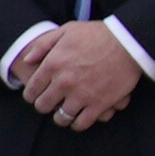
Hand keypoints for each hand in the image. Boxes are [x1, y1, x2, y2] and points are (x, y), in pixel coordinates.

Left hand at [12, 20, 143, 128]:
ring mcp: (81, 95)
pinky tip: (78, 118)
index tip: (35, 96)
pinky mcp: (99, 105)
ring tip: (63, 113)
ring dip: (60, 117)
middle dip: (44, 106)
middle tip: (49, 104)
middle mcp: (63, 82)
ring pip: (61, 118)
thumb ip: (42, 45)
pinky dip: (78, 124)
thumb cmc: (96, 34)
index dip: (31, 95)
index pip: (32, 90)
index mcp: (52, 64)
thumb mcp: (65, 31)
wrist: (127, 42)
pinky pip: (81, 124)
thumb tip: (27, 60)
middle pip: (43, 106)